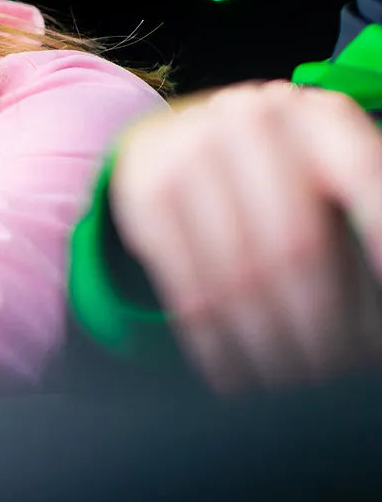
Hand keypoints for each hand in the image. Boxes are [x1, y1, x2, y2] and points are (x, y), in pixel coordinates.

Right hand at [110, 81, 381, 392]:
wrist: (186, 139)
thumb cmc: (285, 181)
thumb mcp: (333, 183)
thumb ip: (364, 228)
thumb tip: (376, 317)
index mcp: (322, 116)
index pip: (365, 177)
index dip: (380, 242)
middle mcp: (254, 118)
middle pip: (297, 244)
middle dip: (320, 327)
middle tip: (329, 377)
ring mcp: (190, 147)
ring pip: (237, 272)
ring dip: (265, 345)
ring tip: (285, 384)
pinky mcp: (143, 186)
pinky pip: (184, 281)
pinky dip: (211, 339)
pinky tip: (231, 370)